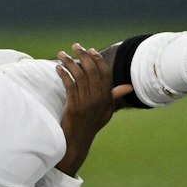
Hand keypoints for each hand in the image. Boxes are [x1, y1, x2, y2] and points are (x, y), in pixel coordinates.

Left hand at [55, 43, 131, 175]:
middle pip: (92, 70)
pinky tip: (58, 68)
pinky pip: (69, 84)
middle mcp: (99, 99)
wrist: (78, 140)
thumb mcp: (106, 111)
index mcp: (107, 98)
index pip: (105, 73)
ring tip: (62, 55)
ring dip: (69, 62)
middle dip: (83, 55)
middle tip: (75, 46)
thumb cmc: (92, 124)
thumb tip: (129, 86)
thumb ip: (114, 97)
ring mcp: (87, 102)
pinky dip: (63, 74)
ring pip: (79, 75)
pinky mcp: (74, 106)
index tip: (90, 50)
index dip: (98, 59)